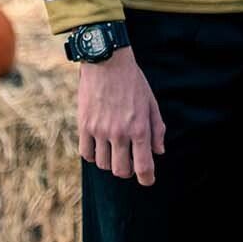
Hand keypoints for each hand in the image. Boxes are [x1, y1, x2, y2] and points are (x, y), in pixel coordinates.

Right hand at [77, 46, 166, 185]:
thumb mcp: (151, 102)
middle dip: (127, 170)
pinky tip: (99, 146)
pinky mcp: (84, 125)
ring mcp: (100, 130)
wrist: (106, 61)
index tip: (147, 180)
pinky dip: (93, 155)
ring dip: (110, 161)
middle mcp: (119, 133)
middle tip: (129, 161)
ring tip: (114, 150)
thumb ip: (156, 128)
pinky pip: (86, 153)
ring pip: (103, 164)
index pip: (143, 166)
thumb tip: (158, 152)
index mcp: (139, 128)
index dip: (147, 178)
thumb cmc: (132, 81)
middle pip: (121, 171)